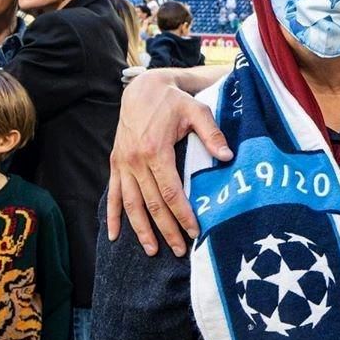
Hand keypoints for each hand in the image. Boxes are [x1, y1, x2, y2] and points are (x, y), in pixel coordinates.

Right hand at [107, 72, 231, 256]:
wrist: (142, 89)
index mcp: (155, 151)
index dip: (182, 214)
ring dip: (141, 229)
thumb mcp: (196, 111)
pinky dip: (112, 215)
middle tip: (180, 250)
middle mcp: (135, 161)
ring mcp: (123, 163)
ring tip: (153, 251)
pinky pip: (113, 194)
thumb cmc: (173, 101)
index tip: (194, 231)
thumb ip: (212, 134)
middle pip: (152, 204)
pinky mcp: (116, 163)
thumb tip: (227, 156)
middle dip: (166, 229)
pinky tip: (115, 235)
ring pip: (131, 204)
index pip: (170, 192)